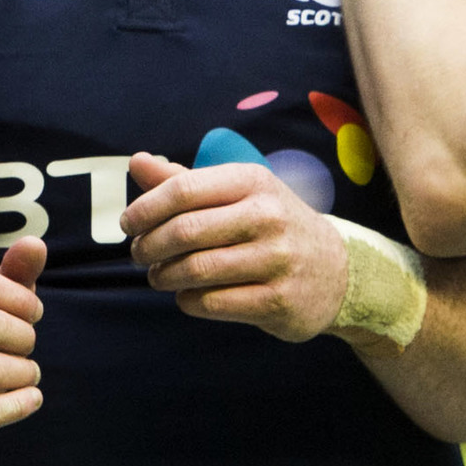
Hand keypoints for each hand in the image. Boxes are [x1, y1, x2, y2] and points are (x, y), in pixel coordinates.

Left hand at [120, 153, 349, 342]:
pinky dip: (187, 301)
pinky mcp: (277, 301)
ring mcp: (276, 260)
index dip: (145, 208)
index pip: (183, 189)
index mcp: (253, 181)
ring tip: (159, 276)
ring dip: (164, 276)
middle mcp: (268, 216)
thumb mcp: (238, 193)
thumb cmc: (271, 226)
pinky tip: (186, 296)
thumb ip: (185, 180)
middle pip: (184, 231)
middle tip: (139, 254)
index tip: (129, 224)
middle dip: (149, 246)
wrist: (336, 271)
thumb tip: (137, 162)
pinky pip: (212, 303)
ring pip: (195, 270)